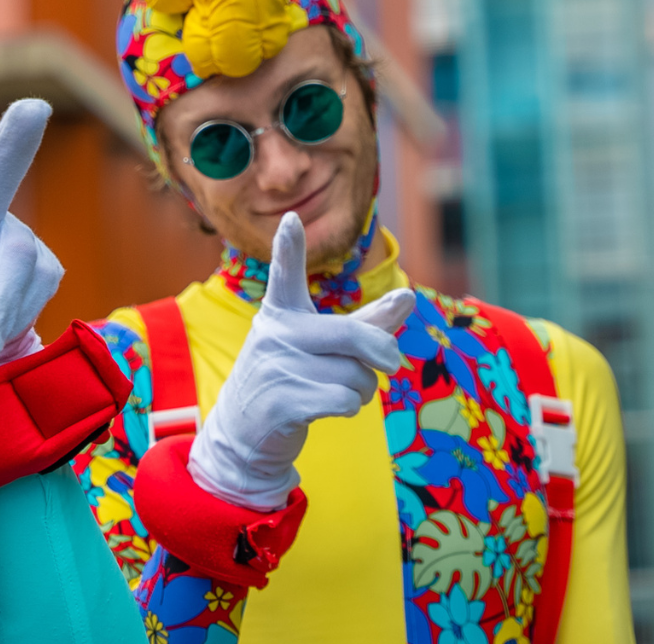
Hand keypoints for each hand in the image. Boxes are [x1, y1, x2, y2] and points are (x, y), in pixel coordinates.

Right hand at [188, 212, 415, 510]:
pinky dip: (350, 408)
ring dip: (361, 390)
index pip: (285, 274)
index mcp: (283, 312)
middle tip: (393, 364)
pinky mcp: (281, 403)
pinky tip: (330, 409)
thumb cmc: (293, 378)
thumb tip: (409, 296)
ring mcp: (275, 367)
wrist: (244, 433)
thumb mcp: (324, 345)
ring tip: (337, 392)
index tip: (291, 220)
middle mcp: (276, 334)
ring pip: (355, 375)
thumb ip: (367, 322)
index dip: (289, 247)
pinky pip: (344, 400)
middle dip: (382, 353)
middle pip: (354, 335)